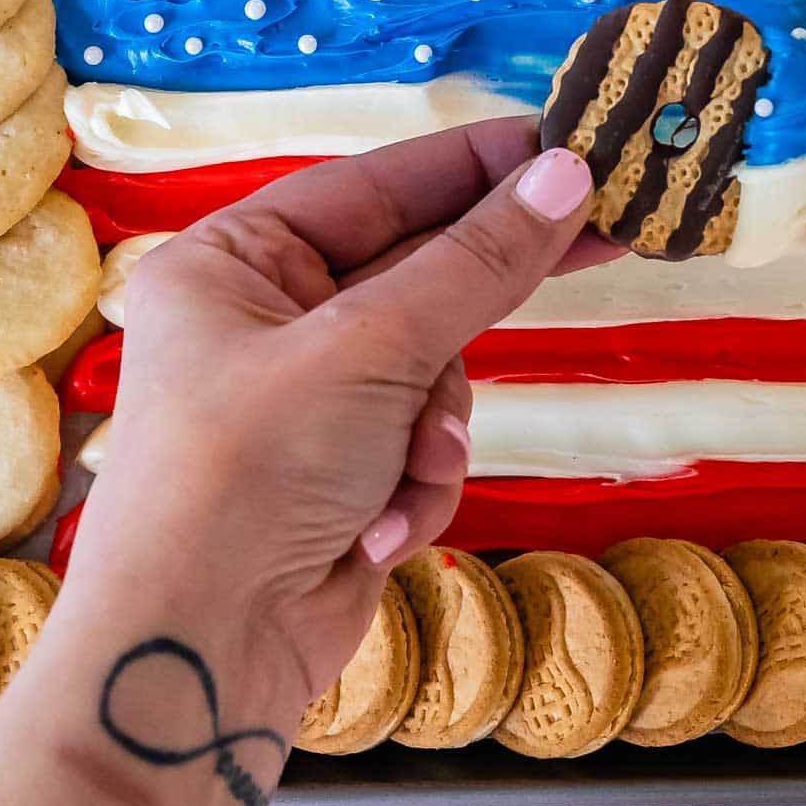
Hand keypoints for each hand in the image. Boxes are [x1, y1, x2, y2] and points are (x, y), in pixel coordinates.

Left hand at [68, 121, 607, 720]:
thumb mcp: (370, 351)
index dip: (473, 165)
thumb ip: (476, 263)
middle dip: (480, 299)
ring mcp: (307, 399)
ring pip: (436, 370)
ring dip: (436, 429)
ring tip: (411, 472)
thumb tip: (568, 174)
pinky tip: (379, 531)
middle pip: (414, 275)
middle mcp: (265, 319)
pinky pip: (424, 443)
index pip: (375, 185)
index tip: (568, 147)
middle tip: (607, 238)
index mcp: (234, 262)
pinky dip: (418, 484)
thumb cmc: (249, 474)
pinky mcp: (342, 471)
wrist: (198, 658)